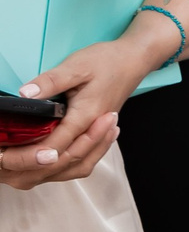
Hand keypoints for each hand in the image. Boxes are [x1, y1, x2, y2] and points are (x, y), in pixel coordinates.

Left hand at [0, 33, 157, 187]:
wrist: (133, 61)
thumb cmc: (106, 61)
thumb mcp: (76, 66)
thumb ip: (51, 81)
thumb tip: (26, 94)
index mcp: (86, 115)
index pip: (59, 143)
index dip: (36, 154)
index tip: (12, 158)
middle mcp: (94, 128)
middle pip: (68, 159)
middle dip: (39, 167)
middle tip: (12, 165)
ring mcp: (98, 132)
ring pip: (79, 163)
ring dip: (54, 170)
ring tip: (29, 168)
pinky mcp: (98, 131)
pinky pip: (86, 157)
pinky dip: (68, 164)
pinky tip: (54, 161)